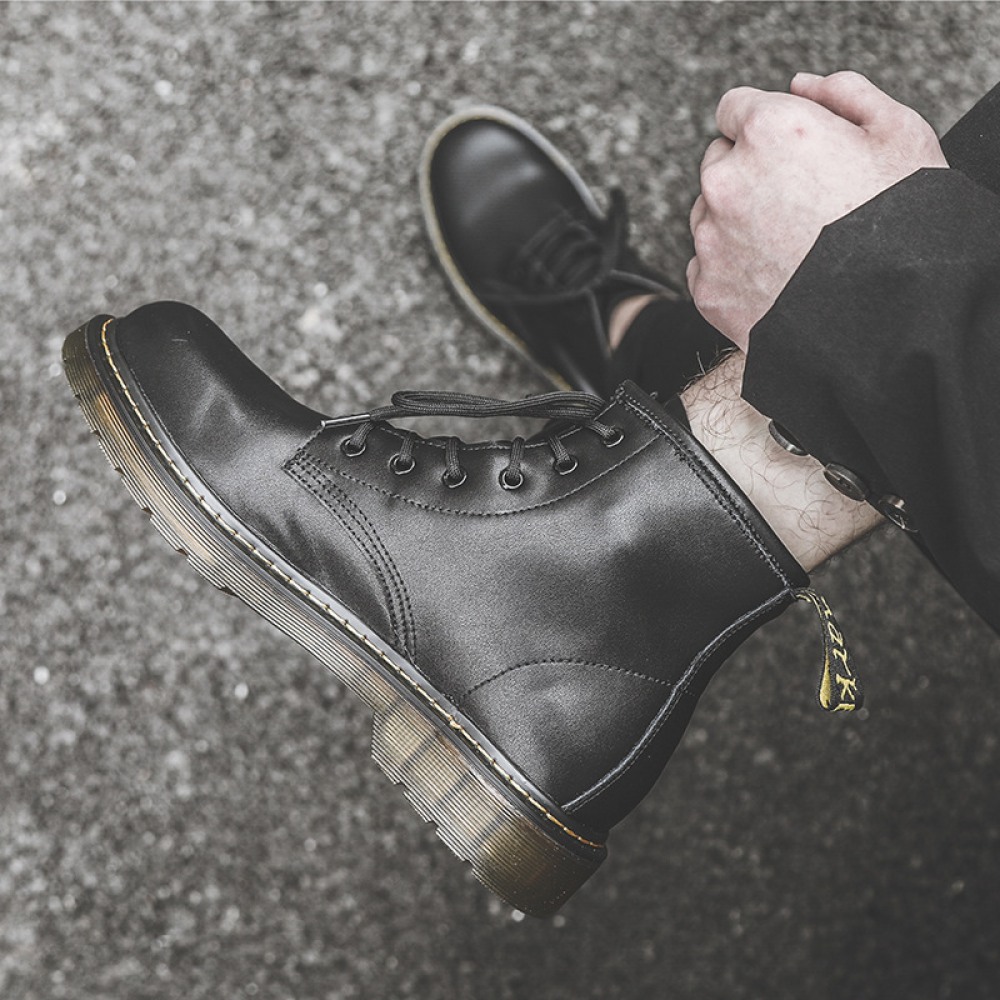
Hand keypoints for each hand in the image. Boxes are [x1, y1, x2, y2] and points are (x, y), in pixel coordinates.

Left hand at [687, 71, 948, 350]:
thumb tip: (800, 86)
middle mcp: (726, 182)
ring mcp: (711, 240)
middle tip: (799, 203)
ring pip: (708, 217)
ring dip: (737, 223)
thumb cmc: (902, 226)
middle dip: (749, 174)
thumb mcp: (899, 136)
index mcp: (768, 132)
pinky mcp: (707, 290)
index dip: (763, 127)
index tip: (785, 149)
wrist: (887, 320)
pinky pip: (705, 268)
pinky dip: (731, 270)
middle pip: (718, 163)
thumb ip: (844, 95)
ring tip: (791, 248)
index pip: (734, 108)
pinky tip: (774, 279)